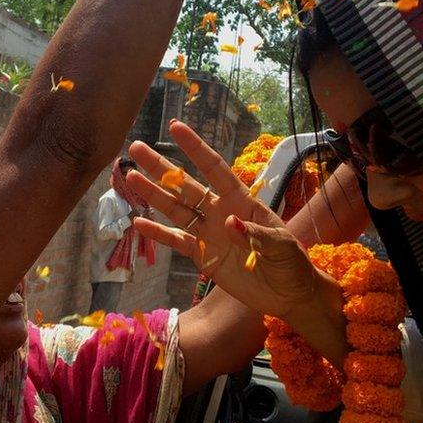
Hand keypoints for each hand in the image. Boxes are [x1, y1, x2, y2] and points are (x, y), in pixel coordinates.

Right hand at [126, 121, 321, 324]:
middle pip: (186, 185)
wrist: (288, 295)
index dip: (195, 148)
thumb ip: (254, 235)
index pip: (214, 169)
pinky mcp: (202, 256)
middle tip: (137, 148)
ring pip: (175, 209)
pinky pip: (177, 241)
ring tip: (130, 177)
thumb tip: (228, 223)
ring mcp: (209, 232)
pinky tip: (138, 223)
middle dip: (161, 167)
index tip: (175, 127)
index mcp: (241, 200)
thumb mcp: (281, 247)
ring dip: (153, 194)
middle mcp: (220, 211)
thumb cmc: (291, 264)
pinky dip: (158, 234)